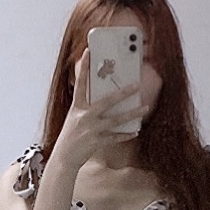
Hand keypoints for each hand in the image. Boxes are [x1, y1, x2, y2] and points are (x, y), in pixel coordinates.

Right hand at [53, 47, 148, 174]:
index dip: (84, 67)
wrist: (64, 158)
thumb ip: (86, 105)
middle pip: (106, 101)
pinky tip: (136, 131)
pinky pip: (115, 137)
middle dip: (123, 92)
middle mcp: (84, 116)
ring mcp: (91, 130)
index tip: (88, 52)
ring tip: (145, 108)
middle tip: (136, 85)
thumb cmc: (71, 136)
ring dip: (132, 114)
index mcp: (77, 107)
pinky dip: (126, 135)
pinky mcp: (96, 142)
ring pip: (116, 120)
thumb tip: (101, 95)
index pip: (80, 84)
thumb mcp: (75, 117)